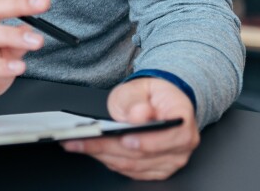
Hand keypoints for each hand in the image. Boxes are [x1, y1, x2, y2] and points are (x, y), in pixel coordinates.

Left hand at [60, 76, 198, 180]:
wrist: (154, 103)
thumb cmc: (148, 96)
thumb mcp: (138, 88)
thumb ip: (136, 100)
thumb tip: (139, 114)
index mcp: (182, 119)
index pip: (173, 136)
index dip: (148, 142)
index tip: (125, 139)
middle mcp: (181, 144)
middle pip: (145, 154)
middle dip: (109, 147)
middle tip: (81, 139)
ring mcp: (171, 160)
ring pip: (134, 165)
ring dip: (103, 155)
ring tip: (78, 143)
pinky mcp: (157, 170)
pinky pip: (131, 171)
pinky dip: (109, 161)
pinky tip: (91, 150)